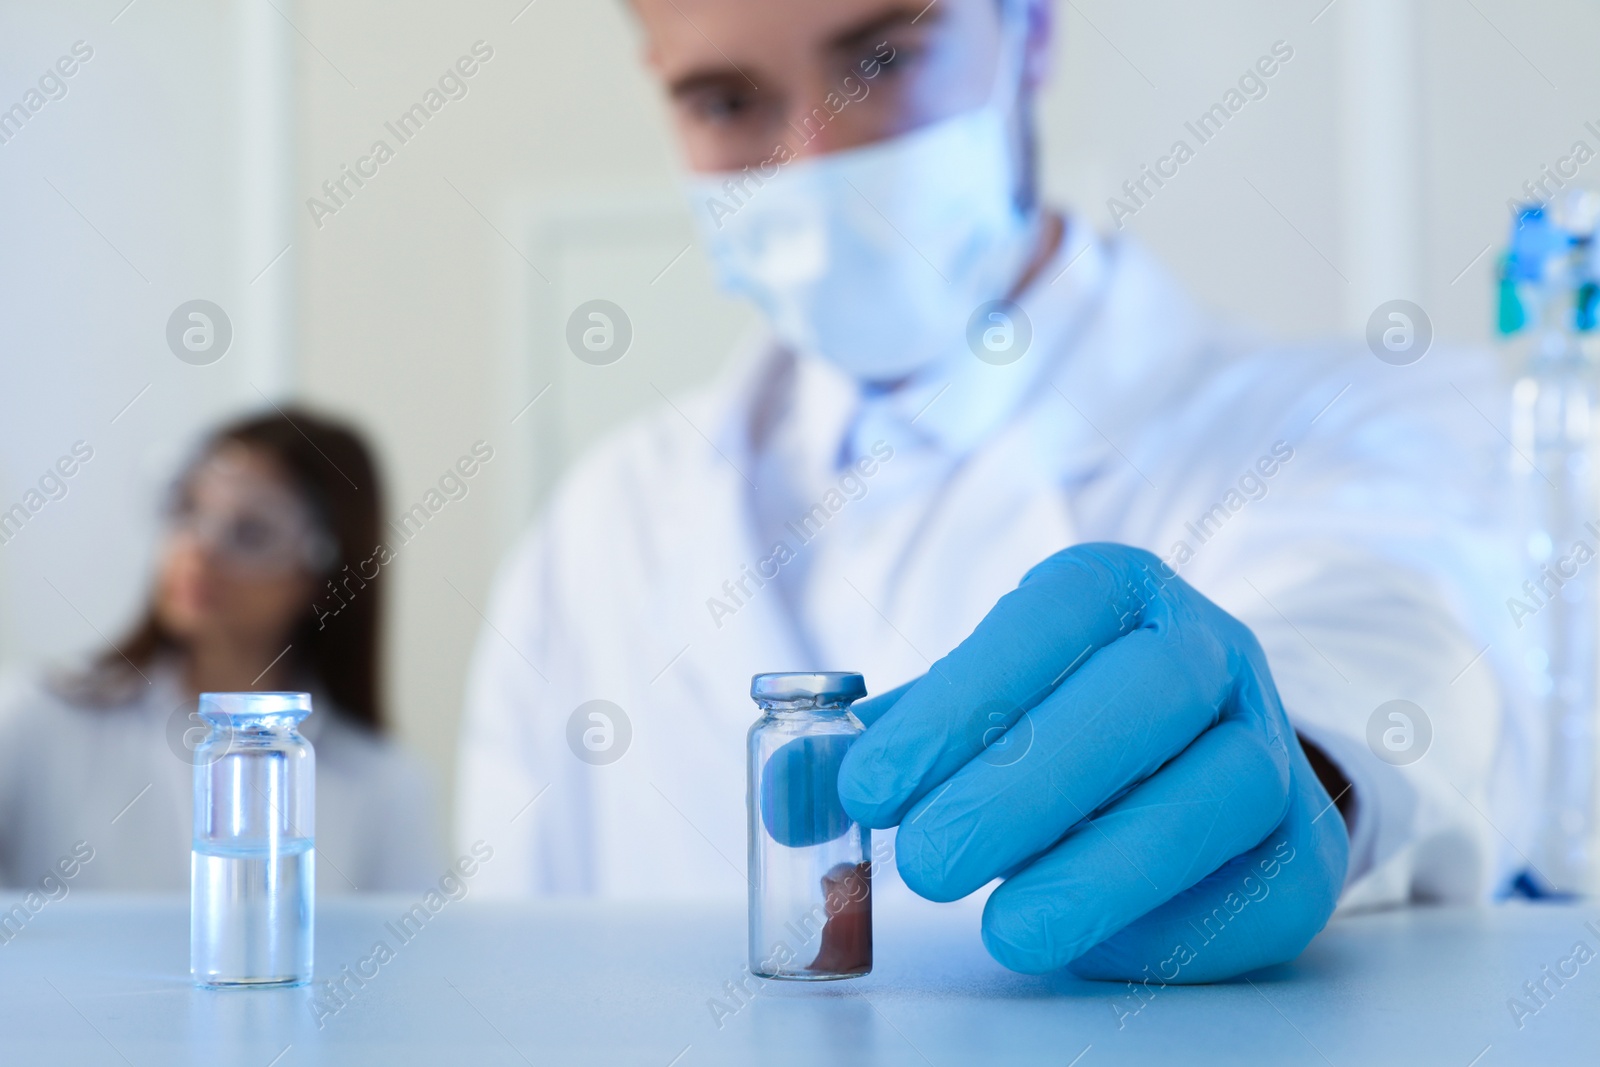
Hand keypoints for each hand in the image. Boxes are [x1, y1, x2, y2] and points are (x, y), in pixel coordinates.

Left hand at [837, 543, 1347, 980]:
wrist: (1194, 759)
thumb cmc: (1059, 724)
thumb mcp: (972, 709)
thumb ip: (886, 746)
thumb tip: (786, 797)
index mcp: (1119, 593)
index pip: (1051, 616)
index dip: (963, 699)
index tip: (872, 788)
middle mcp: (1209, 649)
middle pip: (1144, 695)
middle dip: (1030, 783)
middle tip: (928, 866)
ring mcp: (1270, 741)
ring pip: (1218, 791)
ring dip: (1106, 867)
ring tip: (1005, 930)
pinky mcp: (1304, 845)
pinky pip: (1257, 883)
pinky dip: (1171, 922)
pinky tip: (1090, 946)